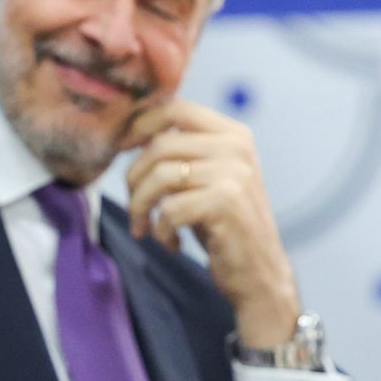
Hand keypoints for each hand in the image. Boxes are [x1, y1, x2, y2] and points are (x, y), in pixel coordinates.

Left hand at [122, 101, 300, 345]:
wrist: (259, 273)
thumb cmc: (224, 225)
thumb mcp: (208, 177)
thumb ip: (183, 151)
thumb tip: (131, 130)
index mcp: (232, 134)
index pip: (175, 107)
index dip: (140, 124)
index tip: (121, 147)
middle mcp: (236, 148)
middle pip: (160, 144)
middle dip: (134, 178)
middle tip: (134, 206)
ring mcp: (233, 174)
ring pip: (160, 176)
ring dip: (140, 206)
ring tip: (144, 226)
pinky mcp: (226, 203)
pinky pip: (170, 209)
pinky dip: (160, 230)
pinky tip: (171, 243)